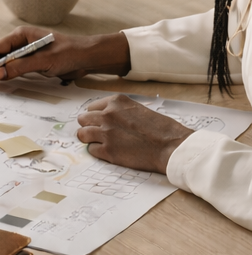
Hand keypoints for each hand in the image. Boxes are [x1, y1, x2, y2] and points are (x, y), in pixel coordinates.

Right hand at [0, 27, 130, 82]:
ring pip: (6, 63)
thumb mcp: (42, 61)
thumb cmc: (68, 53)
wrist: (87, 58)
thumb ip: (19, 67)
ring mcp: (26, 53)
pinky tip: (7, 80)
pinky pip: (16, 68)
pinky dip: (10, 75)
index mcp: (21, 35)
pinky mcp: (32, 62)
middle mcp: (21, 42)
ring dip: (1, 71)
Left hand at [76, 94, 191, 173]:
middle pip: (83, 119)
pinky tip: (109, 152)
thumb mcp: (139, 109)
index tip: (99, 122)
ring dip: (89, 139)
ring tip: (99, 142)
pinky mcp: (108, 151)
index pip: (91, 107)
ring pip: (82, 134)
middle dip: (89, 126)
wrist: (172, 147)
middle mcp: (107, 115)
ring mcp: (106, 133)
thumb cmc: (163, 129)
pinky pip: (91, 150)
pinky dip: (98, 152)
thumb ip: (120, 111)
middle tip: (98, 133)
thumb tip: (108, 118)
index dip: (95, 116)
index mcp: (116, 102)